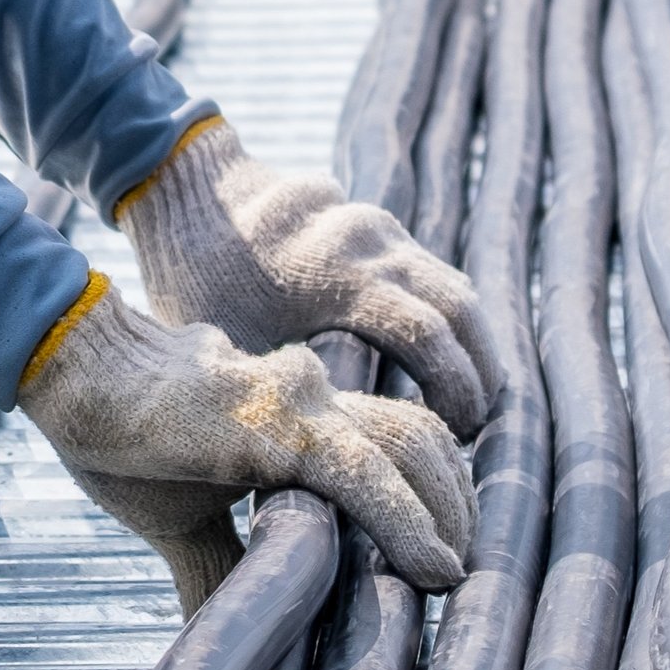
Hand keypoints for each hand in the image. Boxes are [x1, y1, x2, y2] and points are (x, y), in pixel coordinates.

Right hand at [19, 277, 475, 615]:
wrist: (78, 377)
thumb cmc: (127, 441)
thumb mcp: (185, 519)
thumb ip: (226, 564)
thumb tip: (231, 637)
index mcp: (307, 416)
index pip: (400, 442)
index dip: (434, 492)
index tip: (445, 553)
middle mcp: (321, 400)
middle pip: (422, 439)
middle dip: (455, 503)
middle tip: (462, 571)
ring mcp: (305, 406)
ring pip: (410, 449)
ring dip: (445, 516)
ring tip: (454, 577)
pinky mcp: (280, 426)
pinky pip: (365, 471)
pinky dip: (407, 520)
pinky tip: (433, 565)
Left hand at [117, 119, 499, 440]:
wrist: (190, 193)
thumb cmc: (197, 282)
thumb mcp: (231, 349)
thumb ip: (280, 398)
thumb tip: (323, 476)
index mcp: (336, 274)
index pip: (426, 333)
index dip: (453, 387)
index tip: (457, 434)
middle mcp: (372, 242)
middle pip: (460, 307)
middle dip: (480, 369)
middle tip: (478, 425)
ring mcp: (382, 228)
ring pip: (455, 286)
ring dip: (472, 343)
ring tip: (472, 399)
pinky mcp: (381, 228)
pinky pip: (434, 275)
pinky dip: (450, 320)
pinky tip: (445, 359)